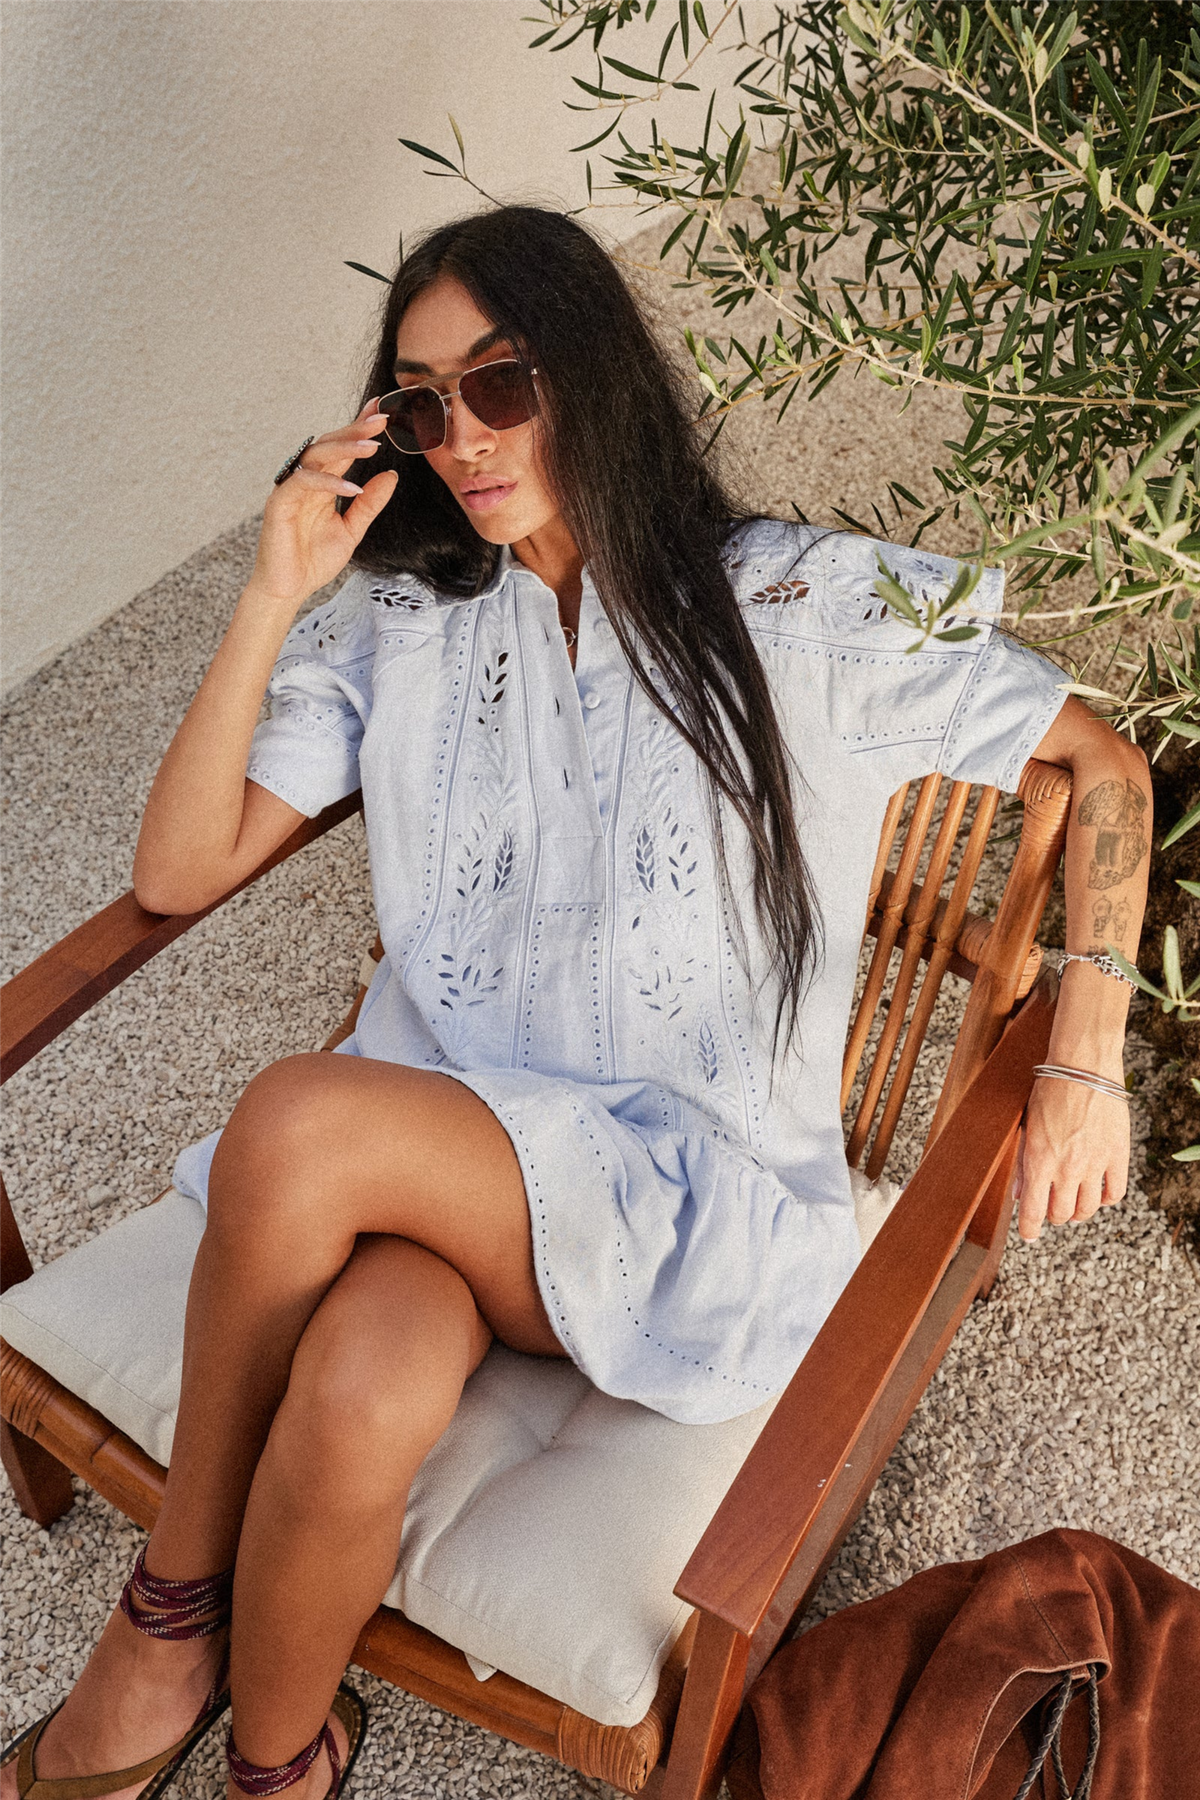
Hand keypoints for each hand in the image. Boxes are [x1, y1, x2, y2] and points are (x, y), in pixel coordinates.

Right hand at [247, 399, 397, 611]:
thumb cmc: (313, 560)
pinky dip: (329, 483)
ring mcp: (291, 490)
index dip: (359, 429)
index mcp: (322, 483)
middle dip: (355, 430)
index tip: (382, 413)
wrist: (289, 590)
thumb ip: (369, 504)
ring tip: (373, 446)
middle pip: (330, 445)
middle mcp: (305, 480)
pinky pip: (304, 483)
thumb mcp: (351, 530)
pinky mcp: (280, 504)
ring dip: (345, 449)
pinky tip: (353, 487)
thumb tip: (390, 476)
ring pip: (316, 457)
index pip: (342, 449)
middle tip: (382, 420)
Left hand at [1012, 1075, 1129, 1240]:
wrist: (1082, 1066)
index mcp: (1039, 1162)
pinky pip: (1115, 1193)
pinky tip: (1098, 1191)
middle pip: (1061, 1215)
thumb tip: (1020, 1197)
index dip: (1029, 1230)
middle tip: (1050, 1206)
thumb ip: (1023, 1164)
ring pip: (1087, 1209)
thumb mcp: (1026, 1126)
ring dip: (1077, 1211)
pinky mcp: (1118, 1156)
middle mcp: (1067, 1168)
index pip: (1033, 1213)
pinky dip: (1106, 1199)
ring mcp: (1095, 1164)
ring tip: (1073, 1201)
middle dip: (1052, 1216)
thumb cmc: (1048, 1092)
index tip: (1028, 1236)